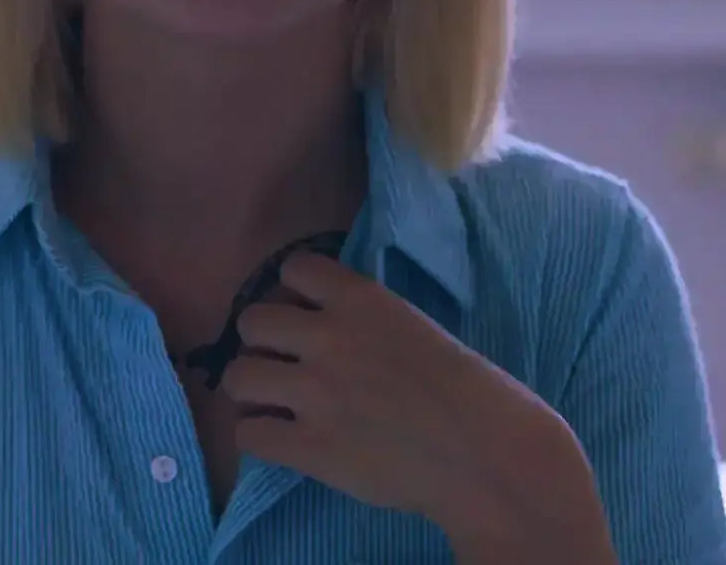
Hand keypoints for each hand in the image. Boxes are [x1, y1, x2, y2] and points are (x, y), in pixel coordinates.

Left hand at [221, 252, 615, 559]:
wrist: (488, 456)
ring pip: (237, 375)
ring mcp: (313, 392)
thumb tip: (328, 323)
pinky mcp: (308, 446)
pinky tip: (282, 440)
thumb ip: (367, 321)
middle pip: (252, 320)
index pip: (293, 268)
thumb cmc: (471, 393)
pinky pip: (247, 433)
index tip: (307, 314)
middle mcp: (328, 337)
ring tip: (275, 402)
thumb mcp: (417, 328)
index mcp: (362, 300)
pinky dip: (259, 436)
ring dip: (253, 388)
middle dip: (265, 342)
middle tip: (286, 364)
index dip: (294, 293)